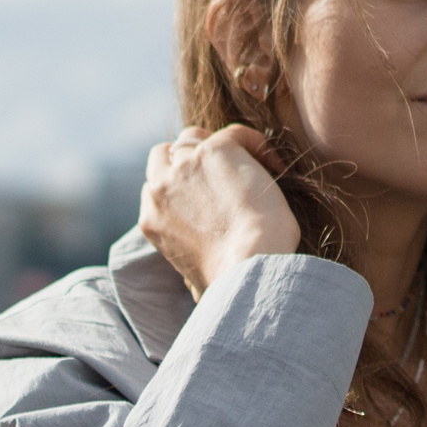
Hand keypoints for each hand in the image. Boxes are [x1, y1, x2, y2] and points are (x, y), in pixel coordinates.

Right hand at [141, 125, 300, 297]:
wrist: (248, 264)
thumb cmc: (230, 281)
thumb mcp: (195, 282)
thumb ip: (190, 273)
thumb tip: (196, 293)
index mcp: (151, 219)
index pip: (155, 186)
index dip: (180, 186)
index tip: (209, 196)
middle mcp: (161, 188)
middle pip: (166, 155)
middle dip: (189, 159)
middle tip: (223, 175)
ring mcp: (186, 165)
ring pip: (193, 136)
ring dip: (215, 146)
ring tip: (249, 165)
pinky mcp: (216, 150)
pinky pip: (236, 132)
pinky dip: (255, 143)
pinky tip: (274, 165)